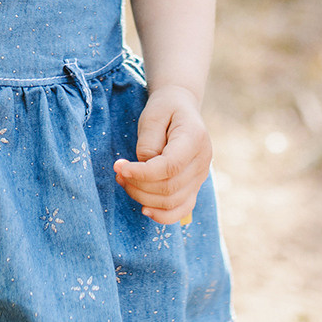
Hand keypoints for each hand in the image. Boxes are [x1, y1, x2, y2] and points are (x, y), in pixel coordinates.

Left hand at [112, 85, 211, 224]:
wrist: (181, 106)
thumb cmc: (165, 108)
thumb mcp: (153, 116)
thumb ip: (148, 143)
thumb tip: (143, 169)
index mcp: (195, 139)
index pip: (169, 167)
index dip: (142, 173)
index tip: (119, 166)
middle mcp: (202, 161)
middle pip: (170, 188)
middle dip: (138, 185)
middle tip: (118, 172)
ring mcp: (201, 176)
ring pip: (173, 202)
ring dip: (143, 197)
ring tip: (124, 181)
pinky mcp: (194, 186)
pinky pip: (182, 209)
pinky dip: (163, 215)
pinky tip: (144, 208)